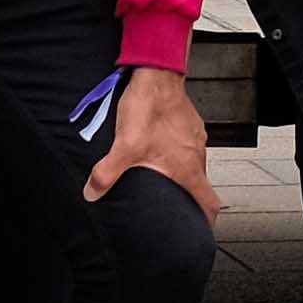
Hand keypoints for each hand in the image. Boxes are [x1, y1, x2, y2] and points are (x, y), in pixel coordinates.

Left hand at [90, 61, 216, 214]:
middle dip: (188, 197)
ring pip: (193, 163)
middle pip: (200, 184)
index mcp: (188, 166)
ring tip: (161, 175)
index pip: (210, 202)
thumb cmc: (149, 107)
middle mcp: (197, 153)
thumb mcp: (124, 146)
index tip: (203, 229)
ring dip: (181, 172)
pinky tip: (158, 147)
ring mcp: (196, 137)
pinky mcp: (189, 123)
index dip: (207, 219)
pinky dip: (176, 152)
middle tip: (172, 205)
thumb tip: (92, 193)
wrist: (157, 73)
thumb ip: (107, 174)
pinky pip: (187, 145)